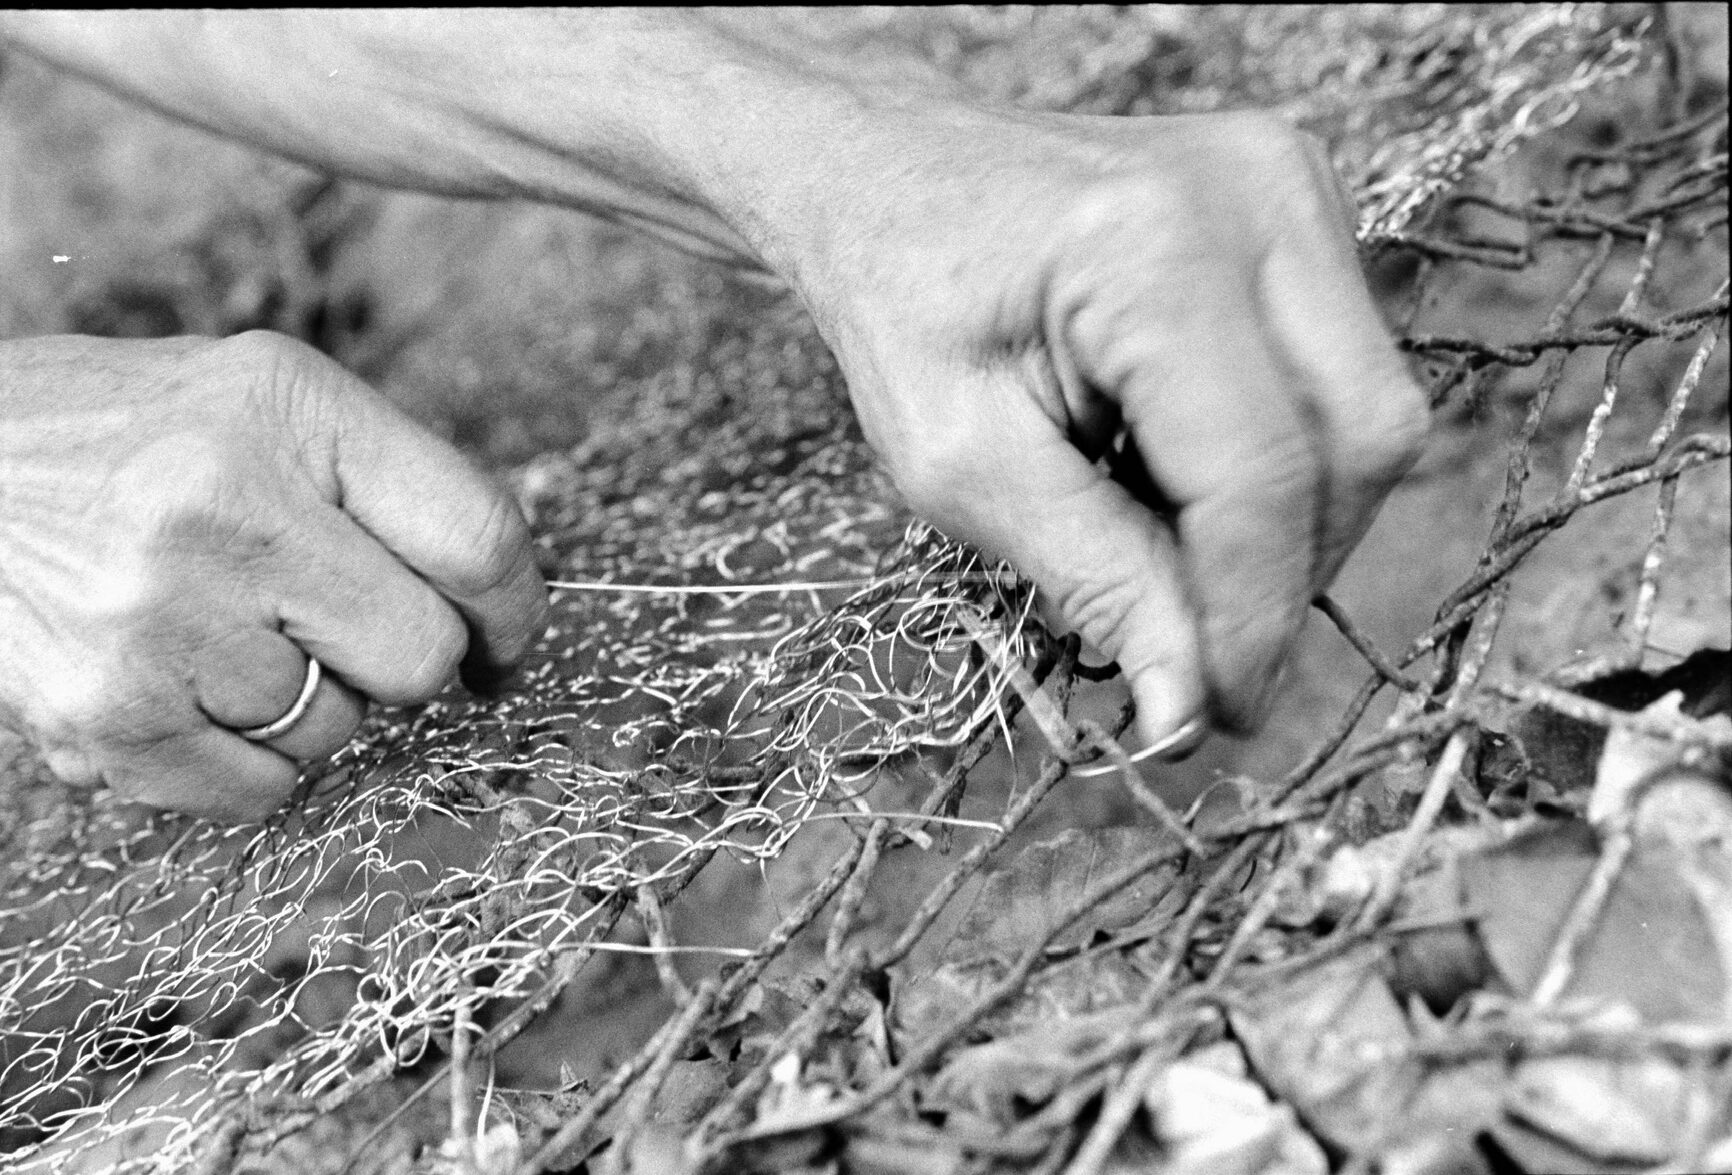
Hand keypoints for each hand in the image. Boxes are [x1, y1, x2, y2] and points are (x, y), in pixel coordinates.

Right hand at [0, 331, 547, 819]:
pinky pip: (259, 792)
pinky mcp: (103, 715)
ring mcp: (157, 620)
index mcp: (287, 409)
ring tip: (217, 631)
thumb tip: (501, 611)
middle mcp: (224, 509)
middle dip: (396, 657)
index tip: (503, 642)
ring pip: (338, 733)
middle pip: (419, 657)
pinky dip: (241, 759)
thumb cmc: (129, 437)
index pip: (478, 539)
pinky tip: (181, 685)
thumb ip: (389, 484)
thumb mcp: (267, 400)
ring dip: (307, 703)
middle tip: (326, 621)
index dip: (516, 610)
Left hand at [787, 109, 1428, 741]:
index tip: (1217, 717)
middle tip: (1201, 659)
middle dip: (1290, 575)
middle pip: (1358, 443)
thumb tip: (1192, 708)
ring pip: (1368, 415)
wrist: (888, 175)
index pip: (1259, 476)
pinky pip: (1340, 375)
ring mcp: (1295, 187)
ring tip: (1165, 544)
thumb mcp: (962, 466)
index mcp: (1152, 249)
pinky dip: (1280, 459)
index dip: (1251, 620)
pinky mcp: (1304, 205)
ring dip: (1288, 523)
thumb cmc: (899, 305)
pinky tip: (1176, 469)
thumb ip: (1094, 582)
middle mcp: (1258, 194)